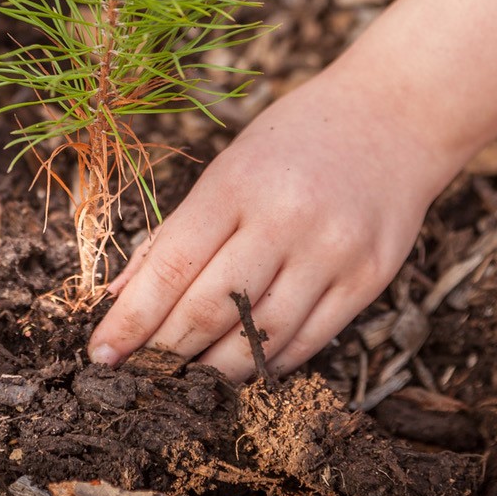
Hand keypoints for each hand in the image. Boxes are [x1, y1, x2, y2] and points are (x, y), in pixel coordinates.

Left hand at [88, 73, 458, 378]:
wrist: (396, 117)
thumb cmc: (294, 142)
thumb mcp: (227, 170)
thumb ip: (174, 235)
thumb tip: (120, 298)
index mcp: (237, 185)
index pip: (172, 266)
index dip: (132, 319)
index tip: (100, 353)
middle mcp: (286, 219)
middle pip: (211, 309)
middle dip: (165, 351)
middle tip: (139, 373)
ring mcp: (332, 251)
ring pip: (260, 338)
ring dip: (214, 369)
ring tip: (185, 378)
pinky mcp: (369, 278)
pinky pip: (307, 341)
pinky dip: (266, 362)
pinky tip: (241, 364)